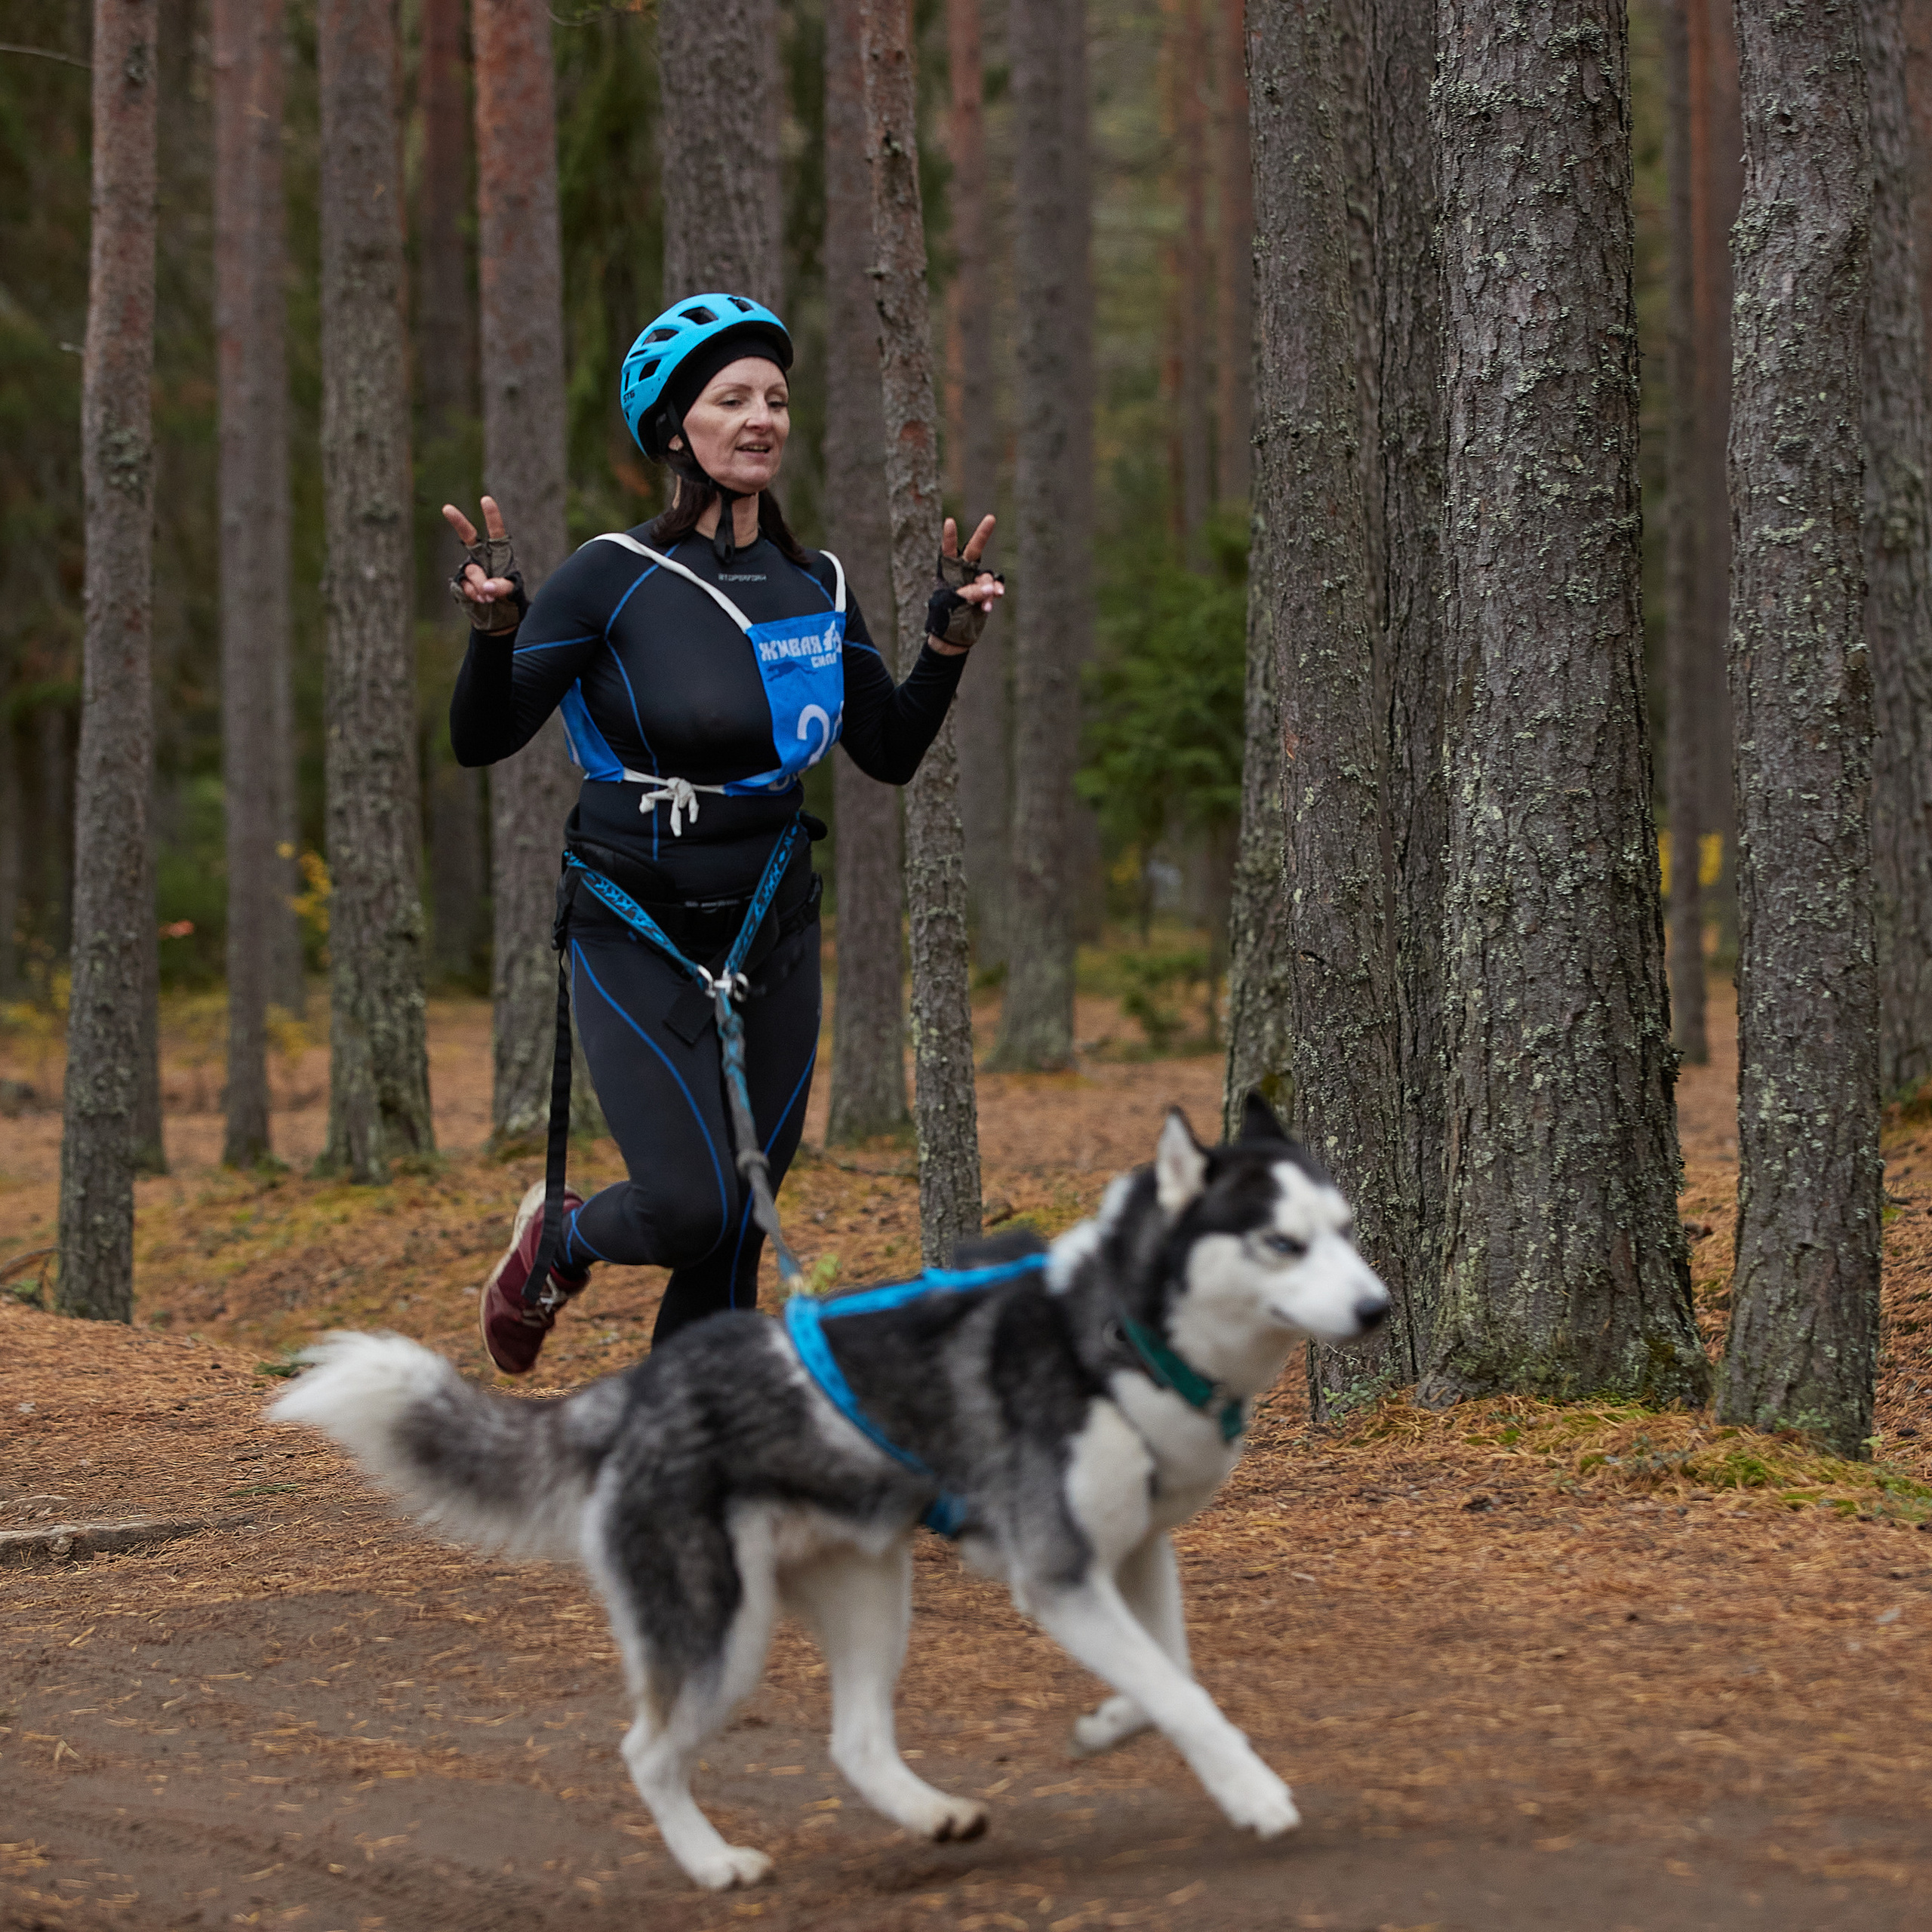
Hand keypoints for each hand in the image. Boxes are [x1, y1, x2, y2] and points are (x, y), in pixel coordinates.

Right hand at [442, 496, 517, 611]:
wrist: (498, 618)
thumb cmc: (510, 598)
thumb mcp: (513, 592)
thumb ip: (502, 587)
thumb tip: (486, 587)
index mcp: (499, 553)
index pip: (495, 531)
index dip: (491, 516)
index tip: (485, 499)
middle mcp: (482, 557)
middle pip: (469, 536)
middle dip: (458, 522)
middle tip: (447, 508)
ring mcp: (470, 568)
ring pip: (472, 570)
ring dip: (480, 585)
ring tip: (489, 599)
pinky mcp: (461, 582)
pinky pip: (464, 585)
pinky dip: (473, 595)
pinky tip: (481, 601)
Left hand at [928, 513, 1002, 655]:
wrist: (954, 637)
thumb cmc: (945, 617)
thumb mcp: (952, 604)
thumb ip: (969, 593)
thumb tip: (989, 589)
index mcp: (948, 571)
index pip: (949, 550)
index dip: (950, 537)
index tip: (950, 521)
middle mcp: (963, 572)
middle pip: (974, 550)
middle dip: (983, 534)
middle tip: (991, 517)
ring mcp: (976, 582)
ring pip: (986, 577)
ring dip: (988, 587)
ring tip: (988, 600)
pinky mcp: (986, 594)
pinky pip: (994, 590)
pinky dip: (992, 597)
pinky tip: (987, 606)